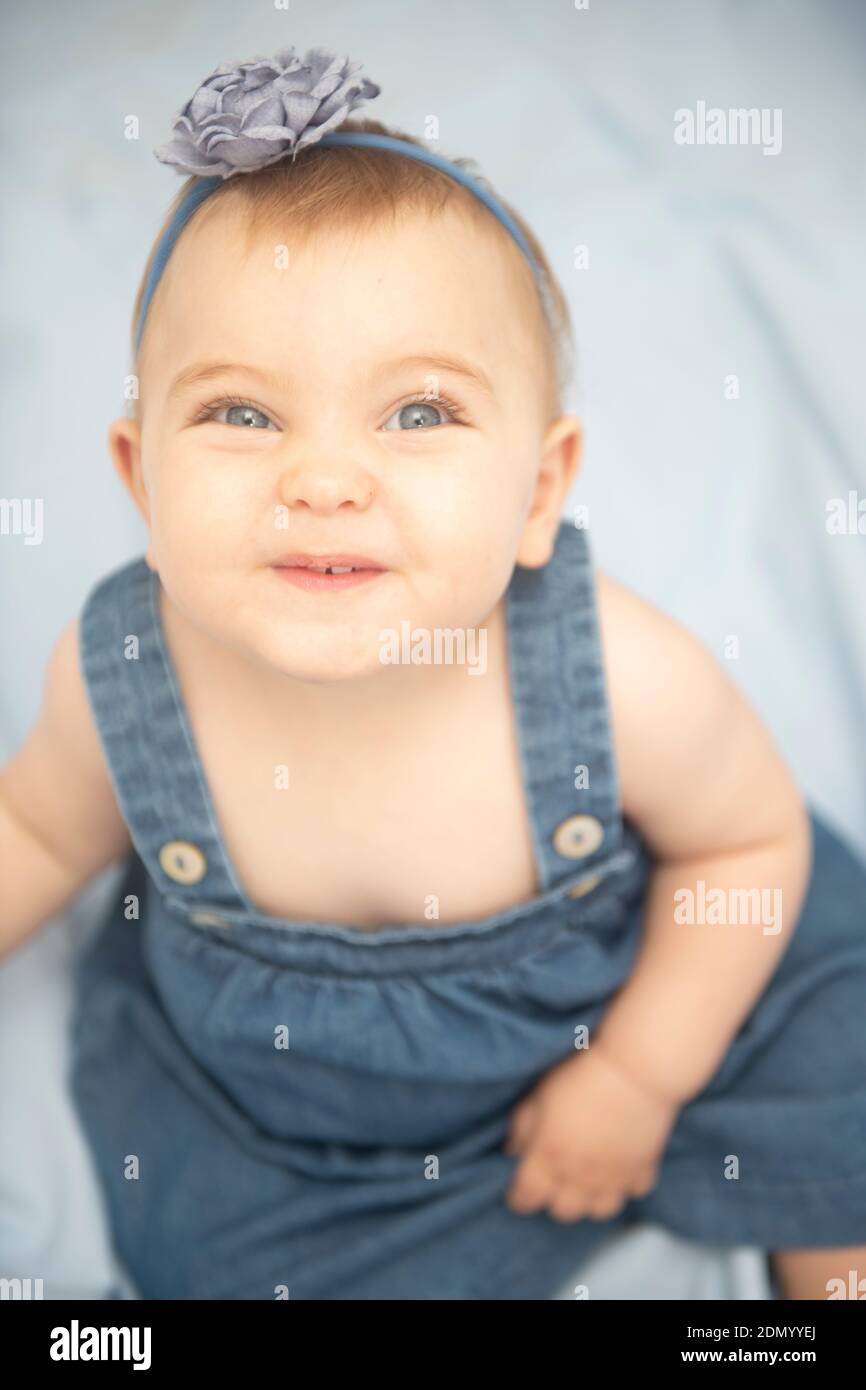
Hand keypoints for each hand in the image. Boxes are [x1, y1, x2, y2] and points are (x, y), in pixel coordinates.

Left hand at [503, 1045, 679, 1221]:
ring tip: (587, 1182)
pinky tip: (620, 1169)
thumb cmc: (579, 1078)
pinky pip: (632, 1193)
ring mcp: (613, 1179)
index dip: (518, 1198)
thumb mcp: (538, 1096)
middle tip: (553, 1180)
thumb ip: (522, 1128)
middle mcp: (579, 1178)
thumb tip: (513, 1150)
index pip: (526, 1198)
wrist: (633, 1072)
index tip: (517, 1192)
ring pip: (599, 1211)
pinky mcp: (643, 1170)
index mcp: (548, 1160)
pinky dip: (625, 1186)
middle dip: (553, 1199)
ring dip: (590, 1200)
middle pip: (563, 1212)